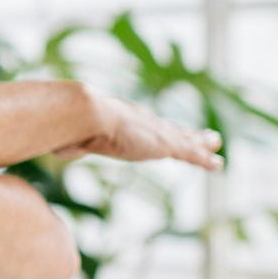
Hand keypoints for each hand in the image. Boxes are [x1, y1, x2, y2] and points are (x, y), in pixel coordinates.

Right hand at [57, 86, 224, 169]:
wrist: (84, 114)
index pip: (145, 125)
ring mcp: (154, 132)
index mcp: (121, 119)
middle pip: (169, 128)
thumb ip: (72, 144)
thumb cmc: (73, 124)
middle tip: (201, 134)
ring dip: (201, 142)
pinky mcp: (164, 144)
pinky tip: (218, 164)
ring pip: (185, 138)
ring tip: (216, 142)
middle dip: (185, 132)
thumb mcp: (73, 138)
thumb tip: (60, 148)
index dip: (156, 130)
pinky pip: (190, 153)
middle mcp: (141, 121)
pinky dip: (204, 159)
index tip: (165, 131)